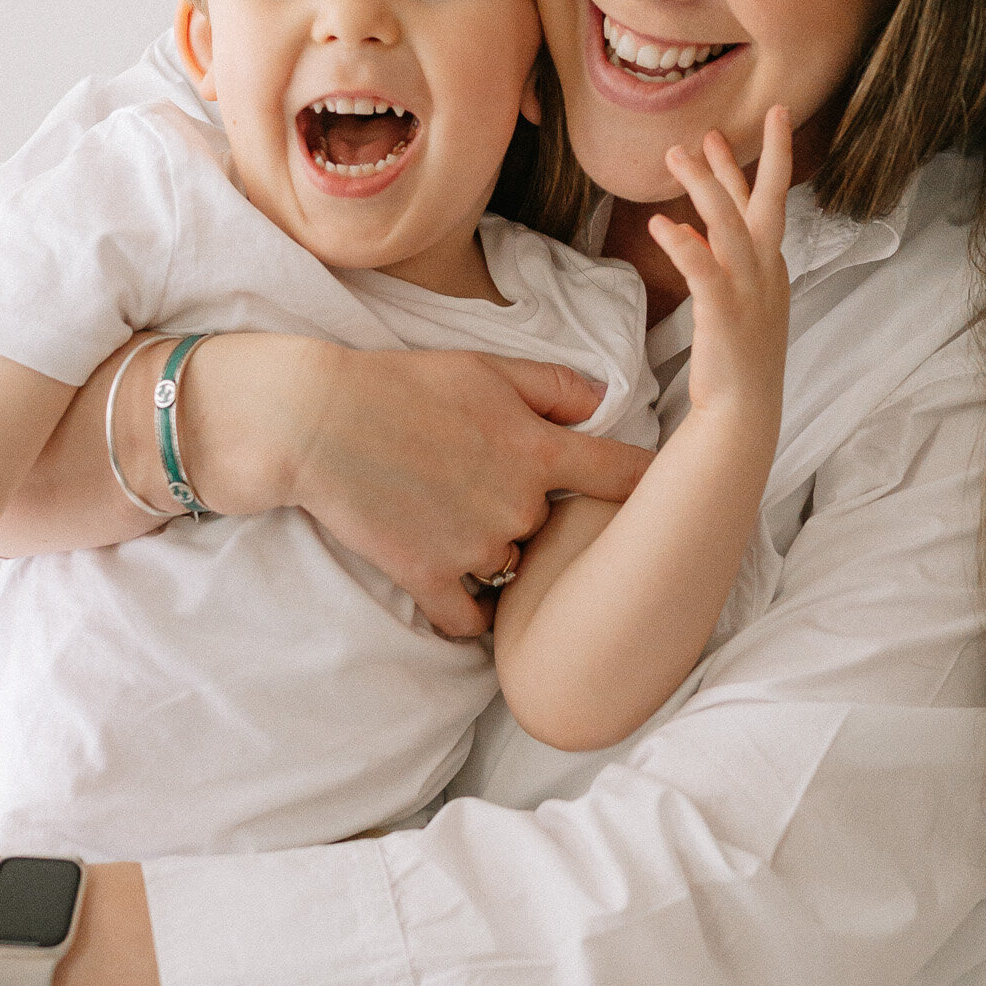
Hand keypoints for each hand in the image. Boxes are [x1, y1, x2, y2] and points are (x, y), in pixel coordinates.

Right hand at [270, 341, 652, 638]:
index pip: (622, 476)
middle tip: (493, 492)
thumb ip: (554, 386)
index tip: (668, 499)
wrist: (317, 420)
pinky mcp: (431, 578)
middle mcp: (520, 505)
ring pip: (511, 567)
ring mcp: (476, 547)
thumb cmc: (402, 383)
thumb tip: (608, 399)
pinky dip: (468, 613)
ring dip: (495, 555)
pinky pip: (469, 619)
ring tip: (454, 524)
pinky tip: (460, 598)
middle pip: (556, 529)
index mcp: (539, 449)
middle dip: (536, 516)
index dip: (650, 487)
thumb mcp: (485, 367)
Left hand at [649, 109, 793, 428]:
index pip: (765, 203)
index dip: (753, 164)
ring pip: (729, 225)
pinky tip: (660, 223)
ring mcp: (750, 291)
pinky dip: (683, 244)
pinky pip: (703, 270)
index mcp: (771, 266)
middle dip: (746, 159)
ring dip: (704, 186)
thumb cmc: (736, 357)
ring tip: (675, 155)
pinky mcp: (725, 314)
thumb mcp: (733, 299)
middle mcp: (767, 271)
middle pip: (761, 202)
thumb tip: (691, 226)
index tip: (747, 126)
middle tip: (715, 124)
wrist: (743, 411)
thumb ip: (716, 259)